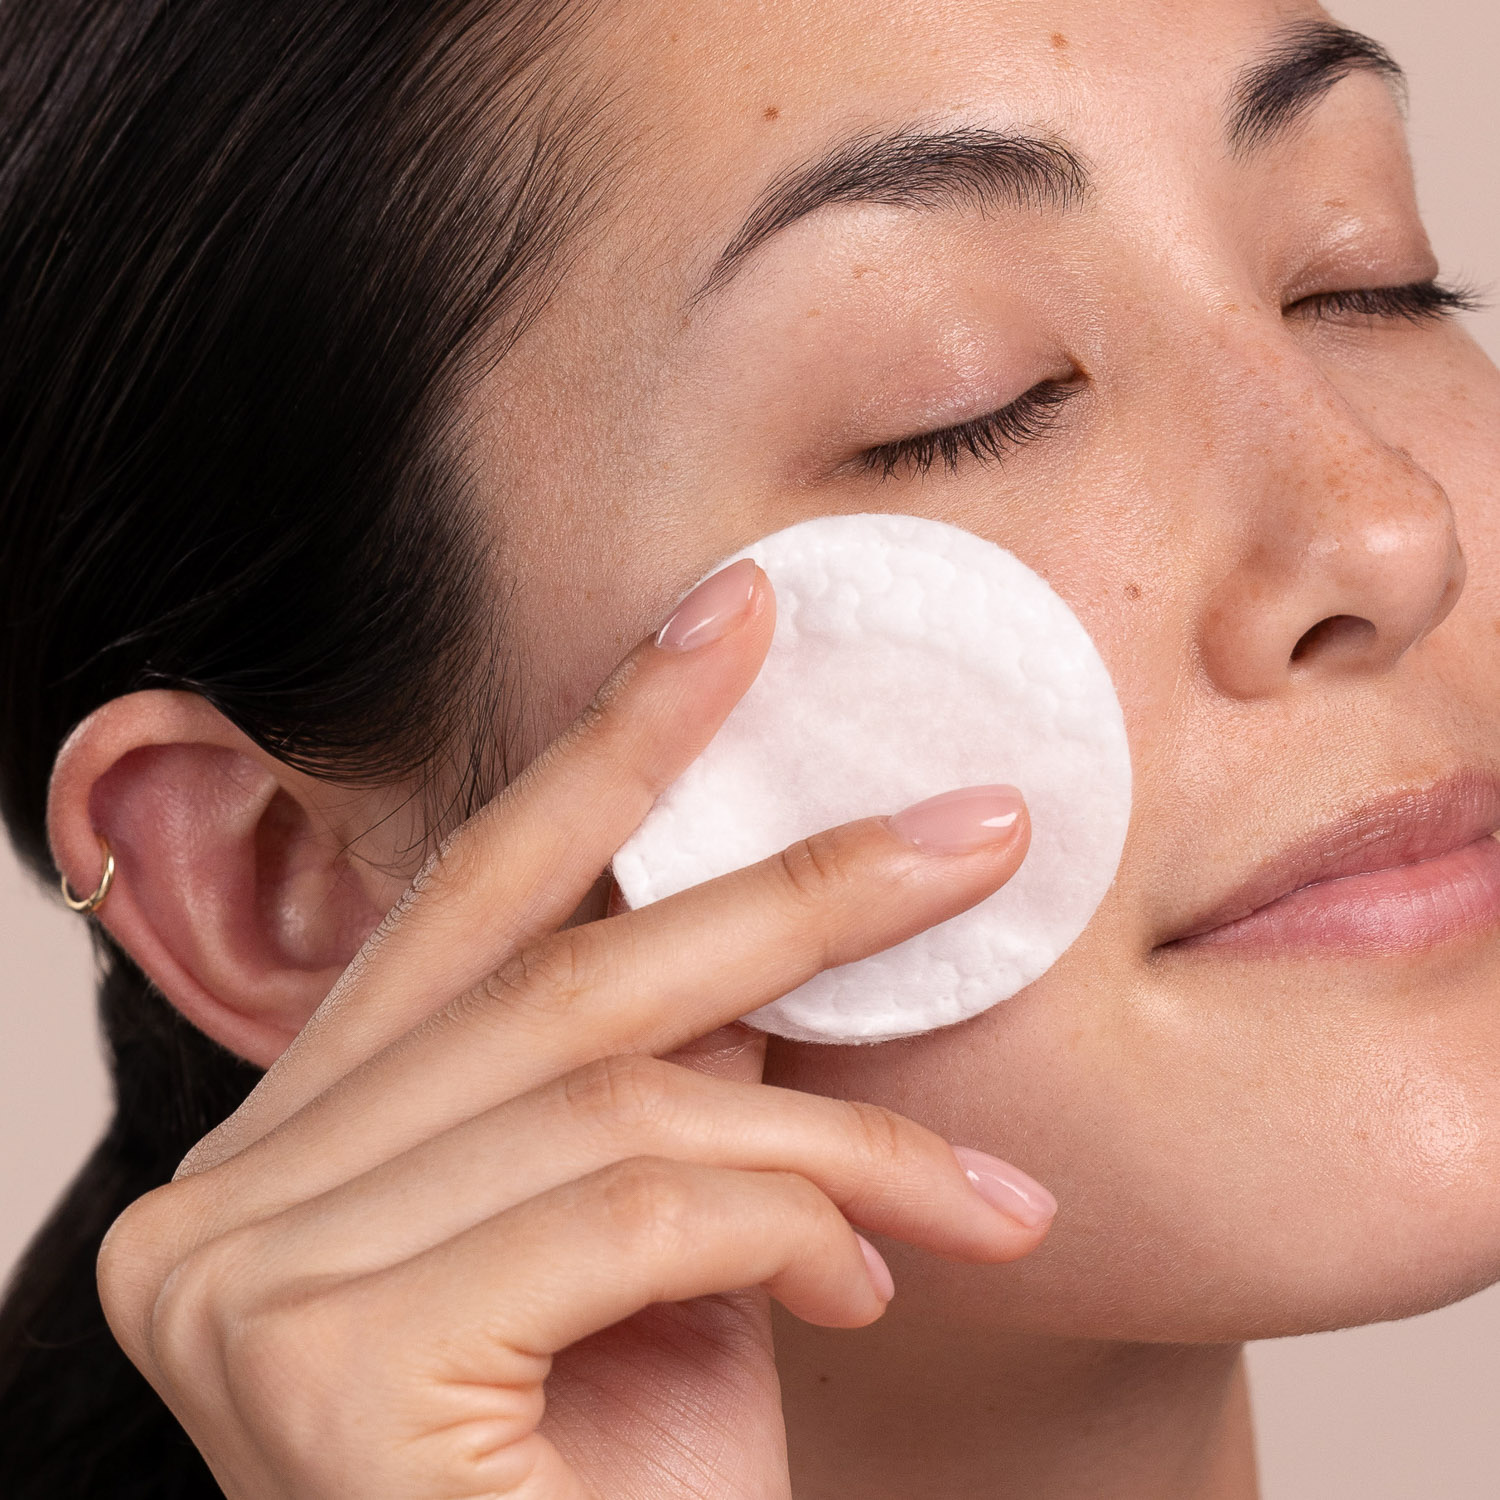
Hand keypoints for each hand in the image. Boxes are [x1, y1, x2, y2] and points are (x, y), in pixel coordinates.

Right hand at [97, 561, 1050, 1498]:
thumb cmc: (628, 1483)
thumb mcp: (653, 1246)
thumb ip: (661, 1076)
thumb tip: (767, 917)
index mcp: (291, 1144)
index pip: (468, 899)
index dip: (610, 744)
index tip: (732, 617)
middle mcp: (218, 1197)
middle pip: (557, 974)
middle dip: (793, 887)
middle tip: (977, 824)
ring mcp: (242, 1281)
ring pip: (619, 1092)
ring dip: (841, 1132)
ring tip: (985, 1196)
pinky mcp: (321, 1371)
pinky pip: (631, 1210)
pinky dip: (791, 1225)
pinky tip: (871, 1290)